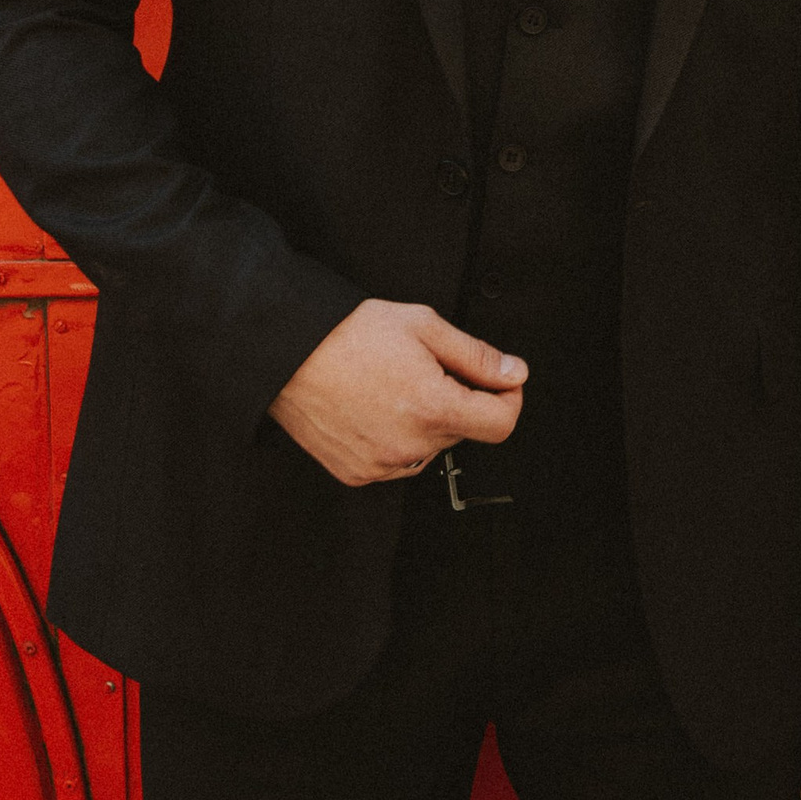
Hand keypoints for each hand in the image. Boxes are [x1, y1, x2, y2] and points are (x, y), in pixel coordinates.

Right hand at [270, 300, 524, 486]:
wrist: (286, 353)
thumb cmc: (348, 335)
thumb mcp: (424, 326)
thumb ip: (476, 355)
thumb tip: (514, 373)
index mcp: (432, 407)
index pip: (501, 424)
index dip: (508, 399)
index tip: (500, 383)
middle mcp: (409, 445)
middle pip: (466, 432)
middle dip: (460, 401)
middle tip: (429, 370)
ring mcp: (382, 464)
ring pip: (432, 447)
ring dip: (429, 422)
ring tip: (395, 387)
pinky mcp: (358, 473)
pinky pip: (398, 460)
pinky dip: (398, 438)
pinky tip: (376, 408)